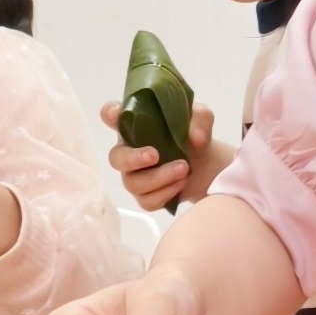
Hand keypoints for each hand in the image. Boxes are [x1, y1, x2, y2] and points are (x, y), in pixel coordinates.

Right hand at [101, 101, 218, 212]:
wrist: (205, 166)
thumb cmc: (193, 137)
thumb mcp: (201, 120)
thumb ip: (200, 118)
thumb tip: (196, 138)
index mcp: (135, 125)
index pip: (112, 115)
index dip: (110, 114)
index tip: (115, 114)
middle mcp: (129, 150)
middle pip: (116, 158)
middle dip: (133, 158)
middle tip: (155, 156)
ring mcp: (134, 176)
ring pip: (133, 183)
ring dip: (159, 177)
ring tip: (184, 170)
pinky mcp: (145, 196)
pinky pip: (147, 201)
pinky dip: (165, 193)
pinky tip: (180, 184)